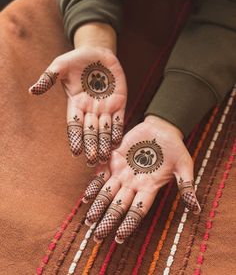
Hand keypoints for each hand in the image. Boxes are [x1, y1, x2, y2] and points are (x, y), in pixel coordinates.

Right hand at [29, 46, 126, 165]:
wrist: (99, 53)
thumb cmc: (78, 60)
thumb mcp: (61, 66)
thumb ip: (49, 78)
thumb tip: (32, 90)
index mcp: (76, 104)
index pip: (75, 124)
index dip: (75, 137)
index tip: (75, 152)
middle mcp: (91, 110)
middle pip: (90, 131)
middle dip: (91, 146)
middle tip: (92, 161)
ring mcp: (106, 108)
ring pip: (105, 130)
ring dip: (105, 144)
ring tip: (105, 158)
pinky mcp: (119, 103)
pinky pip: (119, 120)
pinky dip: (118, 131)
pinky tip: (118, 142)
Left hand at [82, 116, 200, 242]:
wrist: (161, 129)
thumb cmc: (174, 148)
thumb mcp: (183, 165)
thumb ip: (186, 185)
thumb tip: (196, 208)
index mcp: (149, 187)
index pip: (137, 210)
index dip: (128, 223)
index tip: (118, 237)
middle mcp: (133, 183)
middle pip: (118, 205)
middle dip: (107, 220)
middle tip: (96, 236)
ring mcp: (122, 171)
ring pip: (107, 192)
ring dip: (97, 206)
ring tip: (88, 220)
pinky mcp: (113, 158)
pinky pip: (100, 173)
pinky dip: (93, 184)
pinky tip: (86, 196)